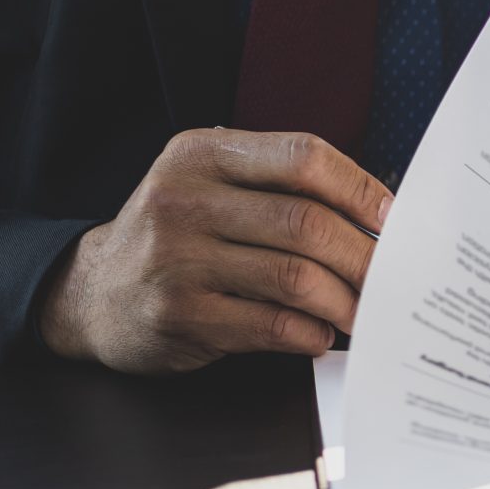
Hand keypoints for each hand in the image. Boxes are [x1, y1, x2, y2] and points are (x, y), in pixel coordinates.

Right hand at [39, 129, 389, 373]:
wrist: (92, 293)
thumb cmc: (177, 237)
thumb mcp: (210, 187)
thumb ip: (277, 189)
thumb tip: (380, 217)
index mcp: (202, 153)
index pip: (303, 157)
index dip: (361, 189)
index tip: (397, 219)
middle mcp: (184, 198)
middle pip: (307, 222)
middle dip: (364, 257)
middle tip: (392, 280)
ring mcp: (177, 258)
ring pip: (295, 276)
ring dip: (344, 301)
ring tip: (363, 312)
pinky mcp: (179, 313)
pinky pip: (270, 325)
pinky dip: (310, 334)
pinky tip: (319, 335)